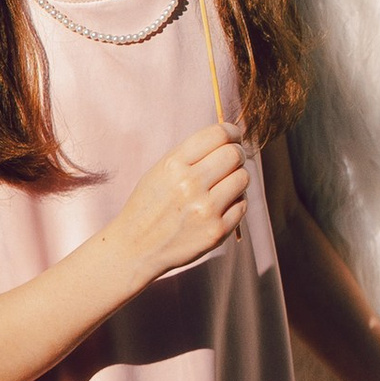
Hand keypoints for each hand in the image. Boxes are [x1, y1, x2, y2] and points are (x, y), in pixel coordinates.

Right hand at [113, 123, 249, 282]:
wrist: (136, 248)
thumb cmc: (149, 205)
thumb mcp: (160, 170)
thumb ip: (192, 153)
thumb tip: (228, 137)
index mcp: (174, 165)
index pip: (218, 134)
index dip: (232, 132)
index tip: (234, 137)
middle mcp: (190, 185)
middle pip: (234, 154)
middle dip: (237, 154)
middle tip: (233, 160)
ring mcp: (205, 210)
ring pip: (243, 178)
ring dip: (238, 178)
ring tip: (224, 184)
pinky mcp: (216, 232)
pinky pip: (242, 205)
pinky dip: (236, 202)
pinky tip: (221, 205)